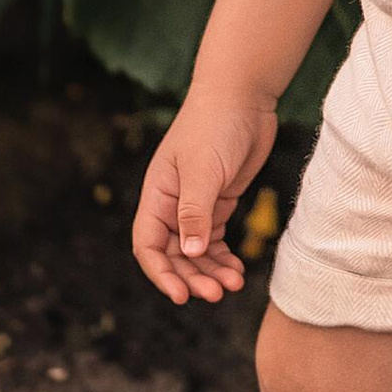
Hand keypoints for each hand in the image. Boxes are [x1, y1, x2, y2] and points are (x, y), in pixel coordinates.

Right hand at [132, 88, 275, 305]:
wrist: (243, 96)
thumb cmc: (215, 125)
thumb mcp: (203, 169)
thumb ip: (195, 212)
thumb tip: (190, 252)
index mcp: (157, 195)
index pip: (148, 245)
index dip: (162, 273)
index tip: (181, 295)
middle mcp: (172, 204)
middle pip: (174, 254)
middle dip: (193, 277)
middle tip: (217, 293)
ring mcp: (196, 204)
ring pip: (197, 251)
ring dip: (211, 271)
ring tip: (233, 285)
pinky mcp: (219, 201)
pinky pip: (216, 239)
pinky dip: (224, 257)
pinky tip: (237, 271)